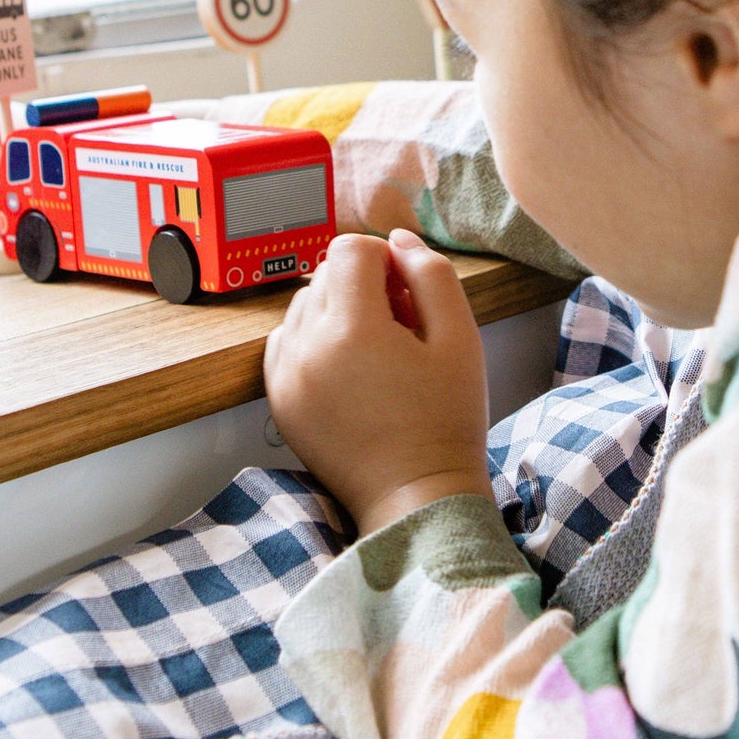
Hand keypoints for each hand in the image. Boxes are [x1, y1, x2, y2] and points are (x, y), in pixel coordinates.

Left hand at [263, 229, 491, 537]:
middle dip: (363, 285)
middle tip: (400, 328)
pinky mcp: (278, 399)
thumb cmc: (446, 421)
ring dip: (337, 311)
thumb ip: (431, 275)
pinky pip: (285, 340)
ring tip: (376, 353)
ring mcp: (286, 375)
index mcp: (353, 329)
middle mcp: (307, 347)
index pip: (349, 249)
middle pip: (325, 273)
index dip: (385, 260)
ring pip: (304, 304)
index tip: (408, 295)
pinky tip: (348, 368)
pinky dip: (313, 340)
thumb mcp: (460, 340)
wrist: (415, 497)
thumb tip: (398, 240)